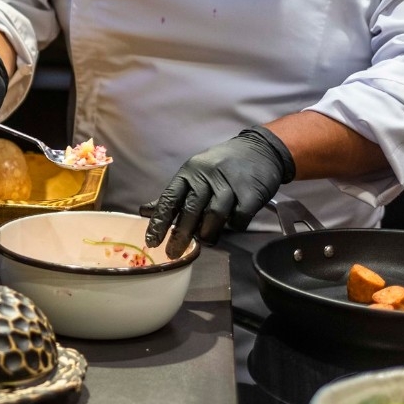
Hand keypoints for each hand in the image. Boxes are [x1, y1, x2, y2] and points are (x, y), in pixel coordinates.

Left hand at [140, 126, 295, 258]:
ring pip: (214, 215)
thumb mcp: (194, 174)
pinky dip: (234, 225)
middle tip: (173, 253)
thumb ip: (173, 195)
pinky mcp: (251, 192)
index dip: (160, 221)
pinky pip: (240, 217)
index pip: (170, 198)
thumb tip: (144, 211)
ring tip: (206, 241)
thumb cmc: (221, 166)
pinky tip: (231, 226)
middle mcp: (207, 177)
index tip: (151, 241)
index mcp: (189, 173)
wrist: (259, 149)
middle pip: (191, 209)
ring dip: (208, 233)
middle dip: (180, 234)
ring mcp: (230, 184)